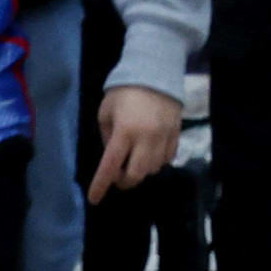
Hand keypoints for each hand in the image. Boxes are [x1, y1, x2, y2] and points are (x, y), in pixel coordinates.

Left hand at [89, 84, 180, 203]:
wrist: (155, 71)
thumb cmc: (124, 92)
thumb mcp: (105, 112)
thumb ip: (107, 137)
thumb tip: (113, 157)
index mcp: (124, 131)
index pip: (110, 166)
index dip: (101, 185)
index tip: (94, 199)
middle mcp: (146, 138)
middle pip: (136, 174)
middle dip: (124, 181)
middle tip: (118, 177)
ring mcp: (164, 136)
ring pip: (153, 169)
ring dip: (141, 171)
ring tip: (134, 162)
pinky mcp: (176, 133)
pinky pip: (168, 158)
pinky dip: (157, 162)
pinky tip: (150, 154)